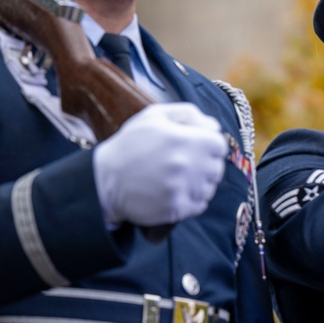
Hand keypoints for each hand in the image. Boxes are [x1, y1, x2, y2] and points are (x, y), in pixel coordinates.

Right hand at [93, 103, 227, 226]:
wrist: (104, 179)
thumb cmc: (130, 144)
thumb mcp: (154, 116)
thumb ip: (188, 114)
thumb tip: (214, 125)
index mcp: (186, 139)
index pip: (219, 145)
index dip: (209, 146)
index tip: (196, 148)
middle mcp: (189, 164)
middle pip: (216, 168)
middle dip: (205, 165)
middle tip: (185, 165)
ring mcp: (183, 189)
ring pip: (210, 188)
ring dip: (199, 184)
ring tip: (178, 179)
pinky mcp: (177, 209)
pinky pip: (200, 205)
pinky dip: (192, 200)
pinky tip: (176, 192)